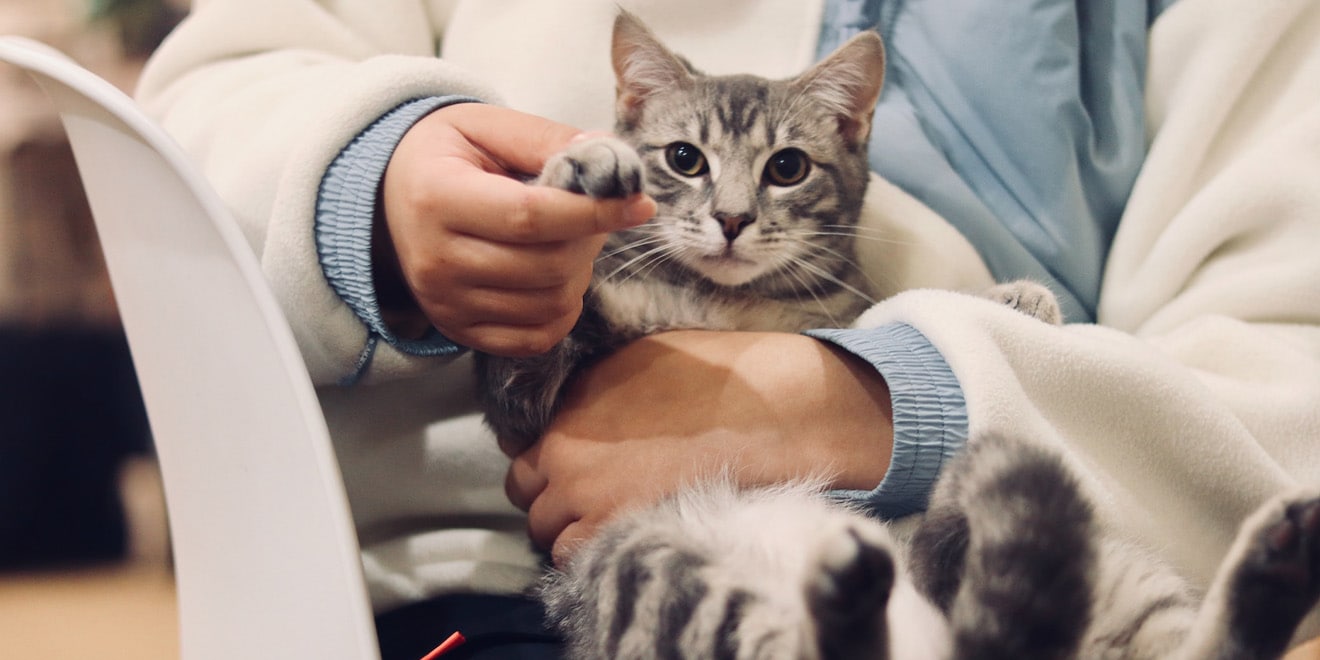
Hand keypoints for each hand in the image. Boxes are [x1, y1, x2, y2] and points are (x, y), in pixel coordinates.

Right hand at [376, 103, 655, 355]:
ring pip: (548, 304)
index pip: (531, 217)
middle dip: (588, 240)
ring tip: (567, 241)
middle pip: (546, 266)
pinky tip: (557, 278)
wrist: (388, 198)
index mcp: (437, 197)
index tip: (638, 204)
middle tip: (591, 215)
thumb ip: (546, 139)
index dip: (593, 212)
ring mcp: (445, 303)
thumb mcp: (485, 126)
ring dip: (579, 273)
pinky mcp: (458, 330)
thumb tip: (610, 159)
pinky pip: (534, 338)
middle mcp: (435, 259)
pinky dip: (561, 312)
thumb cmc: (444, 156)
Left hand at [504, 330, 893, 564]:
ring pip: (545, 530)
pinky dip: (589, 553)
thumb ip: (592, 390)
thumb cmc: (717, 379)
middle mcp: (564, 448)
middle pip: (526, 491)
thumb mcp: (638, 359)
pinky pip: (573, 556)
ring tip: (611, 521)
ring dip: (569, 529)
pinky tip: (623, 537)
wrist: (766, 412)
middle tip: (592, 498)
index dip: (547, 462)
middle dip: (552, 496)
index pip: (522, 448)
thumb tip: (575, 407)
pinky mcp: (611, 528)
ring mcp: (584, 493)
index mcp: (569, 404)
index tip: (573, 468)